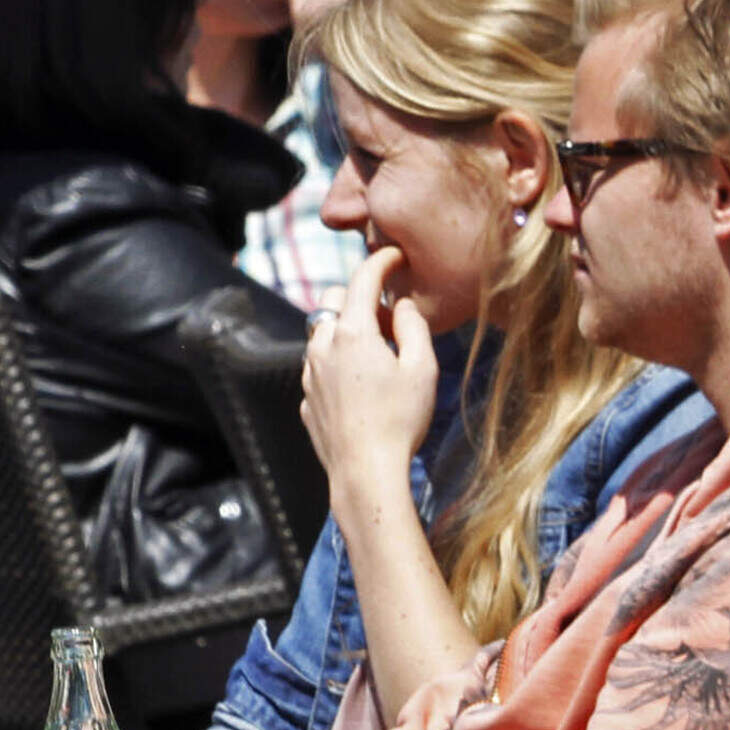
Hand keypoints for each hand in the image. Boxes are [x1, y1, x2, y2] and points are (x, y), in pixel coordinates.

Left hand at [303, 246, 439, 500]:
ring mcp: (310, 373)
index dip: (380, 262)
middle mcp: (323, 346)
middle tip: (387, 319)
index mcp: (353, 332)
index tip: (394, 256)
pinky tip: (361, 387)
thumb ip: (413, 327)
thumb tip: (401, 306)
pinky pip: (319, 367)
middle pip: (333, 301)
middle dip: (357, 299)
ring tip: (375, 356)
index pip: (362, 280)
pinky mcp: (308, 399)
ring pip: (322, 334)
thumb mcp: (422, 369)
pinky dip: (337, 363)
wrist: (365, 472)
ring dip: (345, 332)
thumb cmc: (400, 421)